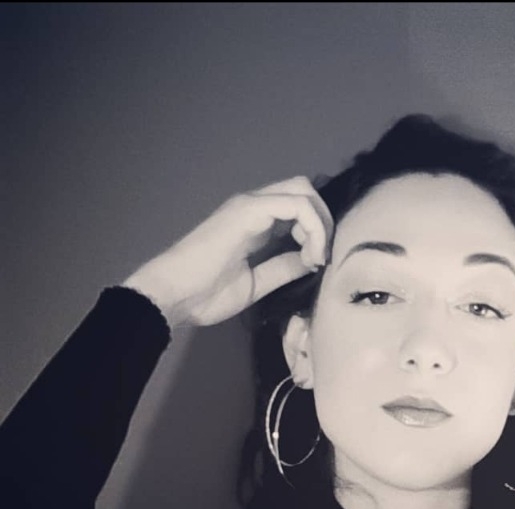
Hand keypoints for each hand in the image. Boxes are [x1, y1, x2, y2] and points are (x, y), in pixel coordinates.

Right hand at [122, 177, 332, 327]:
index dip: (318, 232)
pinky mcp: (248, 210)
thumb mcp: (257, 283)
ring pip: (302, 191)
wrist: (174, 296)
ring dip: (320, 224)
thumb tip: (310, 261)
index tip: (318, 265)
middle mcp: (254, 207)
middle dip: (323, 220)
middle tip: (321, 256)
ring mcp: (250, 205)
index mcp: (256, 223)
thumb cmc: (206, 294)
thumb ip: (282, 268)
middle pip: (303, 190)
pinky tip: (310, 254)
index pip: (298, 207)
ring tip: (316, 258)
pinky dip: (313, 227)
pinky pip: (295, 204)